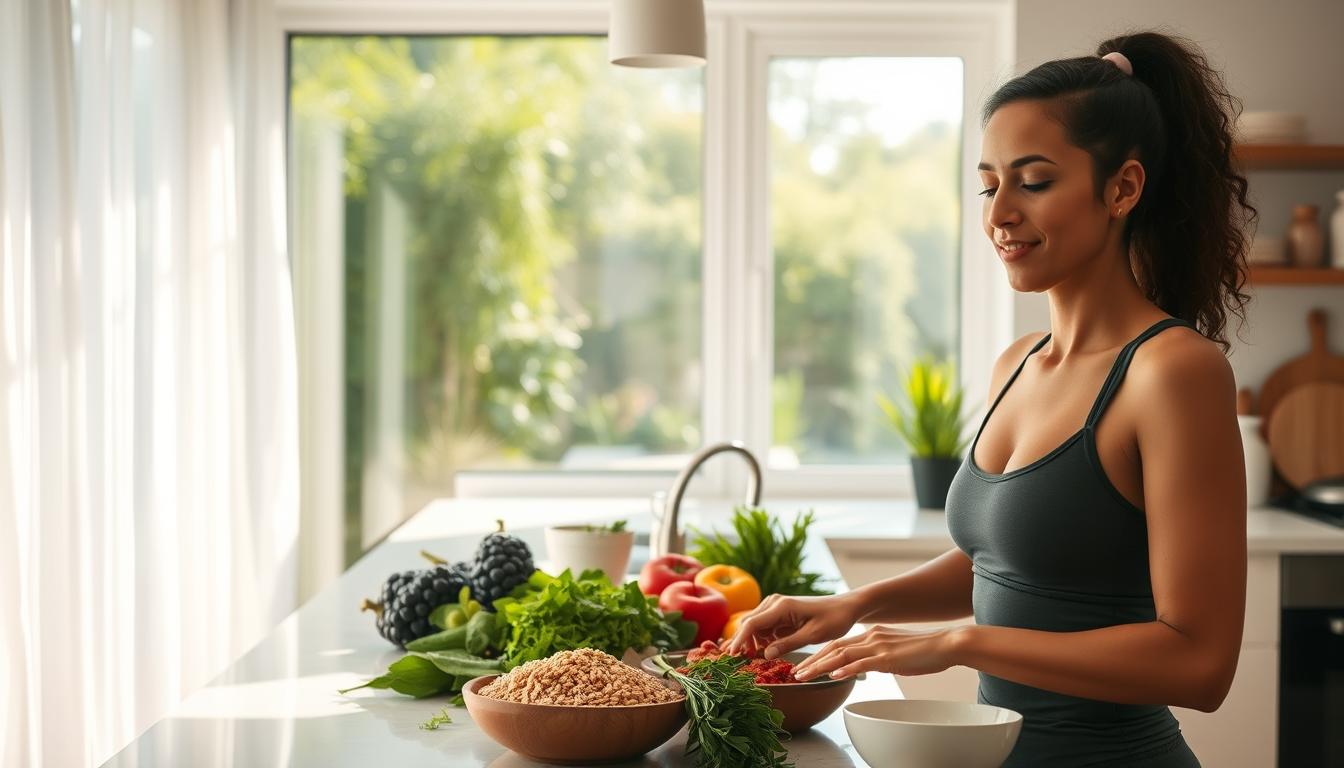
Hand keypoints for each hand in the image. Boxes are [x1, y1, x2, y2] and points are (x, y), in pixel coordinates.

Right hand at [722, 592, 859, 659]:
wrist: (845, 607)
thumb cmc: (833, 619)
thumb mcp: (813, 635)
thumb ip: (788, 644)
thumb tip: (765, 655)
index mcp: (781, 607)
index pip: (752, 624)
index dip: (739, 640)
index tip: (731, 655)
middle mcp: (774, 603)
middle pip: (749, 624)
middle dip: (743, 642)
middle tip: (739, 662)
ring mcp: (775, 607)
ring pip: (754, 626)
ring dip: (753, 642)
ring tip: (754, 658)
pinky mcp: (779, 613)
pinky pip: (764, 627)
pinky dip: (762, 639)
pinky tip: (766, 650)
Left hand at [792, 625, 961, 680]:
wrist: (946, 645)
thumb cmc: (924, 652)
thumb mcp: (894, 652)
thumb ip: (877, 656)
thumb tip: (864, 666)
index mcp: (871, 634)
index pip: (837, 644)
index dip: (818, 655)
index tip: (804, 665)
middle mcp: (870, 636)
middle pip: (833, 648)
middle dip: (811, 661)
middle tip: (794, 672)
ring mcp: (878, 646)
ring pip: (841, 655)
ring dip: (820, 666)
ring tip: (803, 676)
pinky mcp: (888, 657)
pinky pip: (862, 663)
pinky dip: (845, 669)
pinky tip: (832, 676)